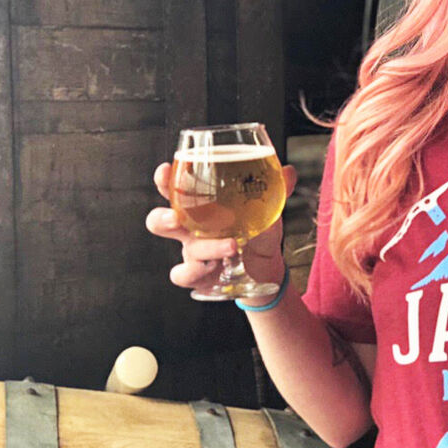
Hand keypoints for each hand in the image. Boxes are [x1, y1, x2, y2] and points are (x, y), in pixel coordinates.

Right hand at [145, 161, 297, 294]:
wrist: (265, 267)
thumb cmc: (257, 230)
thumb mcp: (267, 209)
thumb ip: (276, 190)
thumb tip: (289, 172)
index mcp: (200, 206)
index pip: (173, 189)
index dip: (164, 180)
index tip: (165, 170)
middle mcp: (189, 229)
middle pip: (158, 221)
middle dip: (162, 218)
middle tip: (177, 218)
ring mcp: (192, 254)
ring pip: (183, 251)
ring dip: (204, 249)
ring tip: (231, 246)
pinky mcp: (198, 276)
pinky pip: (185, 276)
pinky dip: (198, 273)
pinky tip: (217, 268)